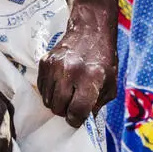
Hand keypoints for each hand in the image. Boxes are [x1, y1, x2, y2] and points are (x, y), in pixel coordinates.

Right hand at [38, 8, 116, 127]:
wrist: (90, 31)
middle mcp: (71, 72)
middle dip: (65, 112)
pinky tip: (59, 86)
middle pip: (59, 108)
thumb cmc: (104, 59)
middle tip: (71, 106)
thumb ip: (99, 104)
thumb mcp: (111, 84)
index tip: (77, 119)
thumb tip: (85, 119)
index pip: (77, 111)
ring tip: (66, 95)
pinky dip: (49, 92)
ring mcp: (55, 66)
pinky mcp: (45, 61)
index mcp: (91, 78)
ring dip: (56, 103)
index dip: (76, 120)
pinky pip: (41, 88)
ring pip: (47, 100)